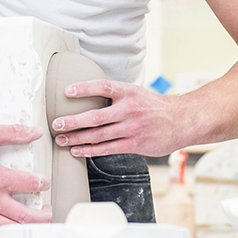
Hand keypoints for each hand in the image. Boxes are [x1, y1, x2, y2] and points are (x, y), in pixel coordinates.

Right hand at [0, 123, 51, 237]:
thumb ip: (14, 133)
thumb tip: (34, 132)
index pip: (30, 184)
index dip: (43, 183)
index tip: (44, 181)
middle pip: (24, 216)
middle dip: (42, 215)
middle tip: (47, 209)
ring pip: (8, 229)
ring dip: (26, 229)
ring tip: (34, 223)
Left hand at [50, 80, 186, 157]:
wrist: (181, 120)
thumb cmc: (155, 107)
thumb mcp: (137, 93)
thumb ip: (116, 96)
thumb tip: (89, 98)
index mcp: (129, 92)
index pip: (103, 87)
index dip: (84, 88)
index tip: (67, 91)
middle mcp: (130, 109)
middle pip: (96, 116)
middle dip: (73, 121)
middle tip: (56, 123)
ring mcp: (132, 128)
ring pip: (99, 135)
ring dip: (77, 138)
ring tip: (62, 139)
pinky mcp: (135, 143)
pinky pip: (108, 149)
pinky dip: (91, 150)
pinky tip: (78, 150)